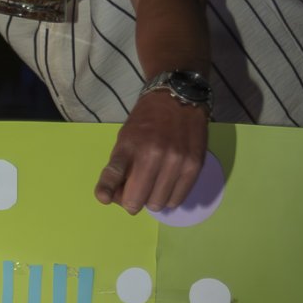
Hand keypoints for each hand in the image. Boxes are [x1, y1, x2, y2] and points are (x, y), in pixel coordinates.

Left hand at [94, 90, 208, 214]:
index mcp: (129, 145)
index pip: (112, 178)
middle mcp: (152, 155)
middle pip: (135, 202)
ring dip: (152, 199)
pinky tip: (167, 185)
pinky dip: (169, 198)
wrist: (178, 97)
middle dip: (131, 200)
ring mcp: (176, 161)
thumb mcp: (124, 137)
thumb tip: (112, 198)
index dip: (108, 193)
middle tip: (135, 189)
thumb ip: (117, 167)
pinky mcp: (195, 166)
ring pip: (157, 204)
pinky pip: (178, 200)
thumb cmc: (147, 120)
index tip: (107, 196)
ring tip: (153, 184)